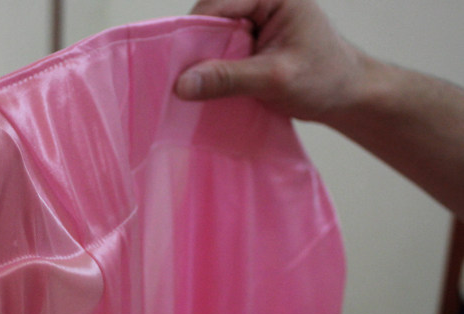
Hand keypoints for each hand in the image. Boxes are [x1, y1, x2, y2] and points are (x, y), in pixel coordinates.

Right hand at [176, 0, 366, 123]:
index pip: (219, 3)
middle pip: (213, 18)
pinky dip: (214, 69)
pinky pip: (223, 49)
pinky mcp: (254, 38)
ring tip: (193, 88)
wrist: (348, 95)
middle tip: (182, 82)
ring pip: (215, 35)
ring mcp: (258, 18)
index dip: (193, 33)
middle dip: (197, 49)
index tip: (175, 67)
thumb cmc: (323, 80)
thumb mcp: (273, 79)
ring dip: (204, 61)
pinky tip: (208, 87)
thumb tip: (181, 84)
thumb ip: (227, 78)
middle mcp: (263, 0)